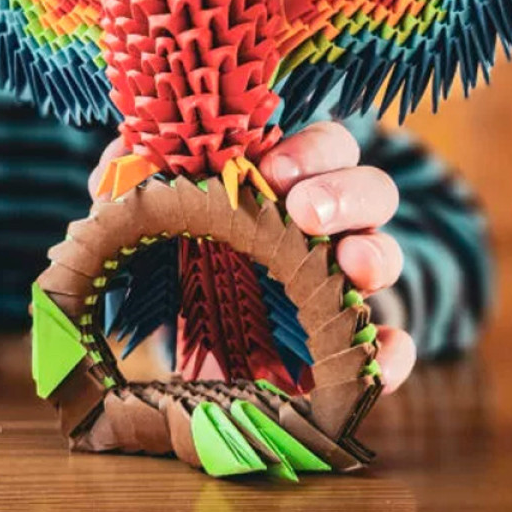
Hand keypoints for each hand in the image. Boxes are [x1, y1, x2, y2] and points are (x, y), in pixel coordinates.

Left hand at [89, 122, 415, 391]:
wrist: (181, 345)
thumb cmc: (176, 259)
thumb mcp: (150, 218)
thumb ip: (135, 180)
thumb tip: (119, 161)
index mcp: (289, 184)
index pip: (325, 147)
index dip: (309, 152)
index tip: (270, 170)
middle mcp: (329, 228)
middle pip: (370, 190)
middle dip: (345, 195)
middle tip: (306, 214)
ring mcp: (344, 286)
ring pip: (386, 256)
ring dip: (376, 257)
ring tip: (353, 270)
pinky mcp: (348, 346)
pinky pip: (391, 347)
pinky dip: (392, 354)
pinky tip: (378, 364)